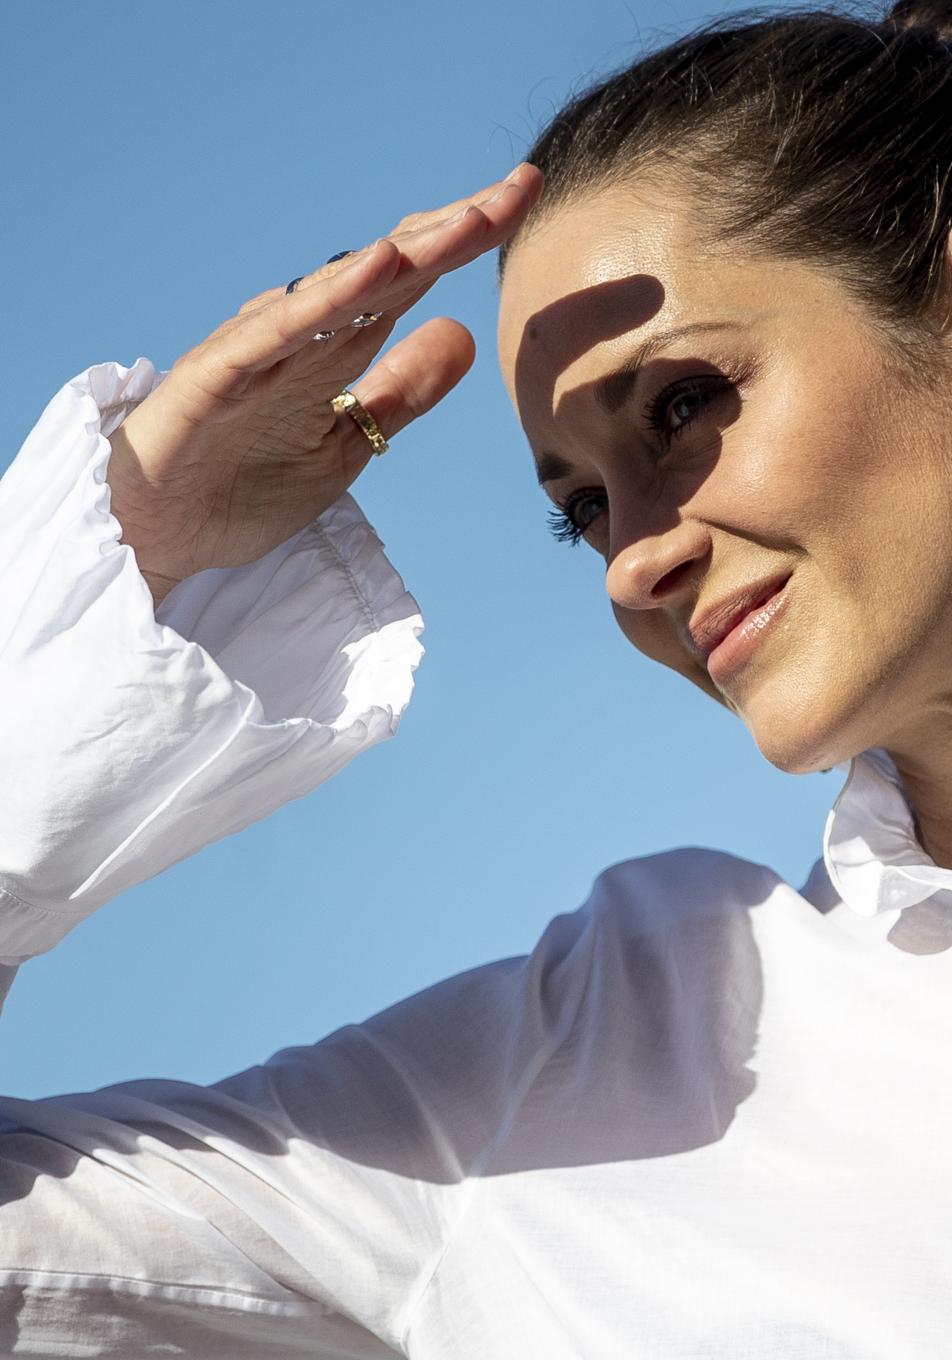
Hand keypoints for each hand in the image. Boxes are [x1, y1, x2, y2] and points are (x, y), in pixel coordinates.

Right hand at [106, 164, 542, 604]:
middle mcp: (301, 332)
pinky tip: (374, 268)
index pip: (411, 282)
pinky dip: (326, 300)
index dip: (467, 241)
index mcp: (334, 345)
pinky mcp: (220, 376)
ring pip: (341, 290)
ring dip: (405, 254)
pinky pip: (279, 332)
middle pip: (387, 270)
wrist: (161, 535)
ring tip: (467, 220)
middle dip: (454, 230)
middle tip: (521, 187)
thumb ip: (401, 391)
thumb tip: (463, 331)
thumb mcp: (349, 444)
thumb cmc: (244, 484)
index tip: (528, 200)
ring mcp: (260, 349)